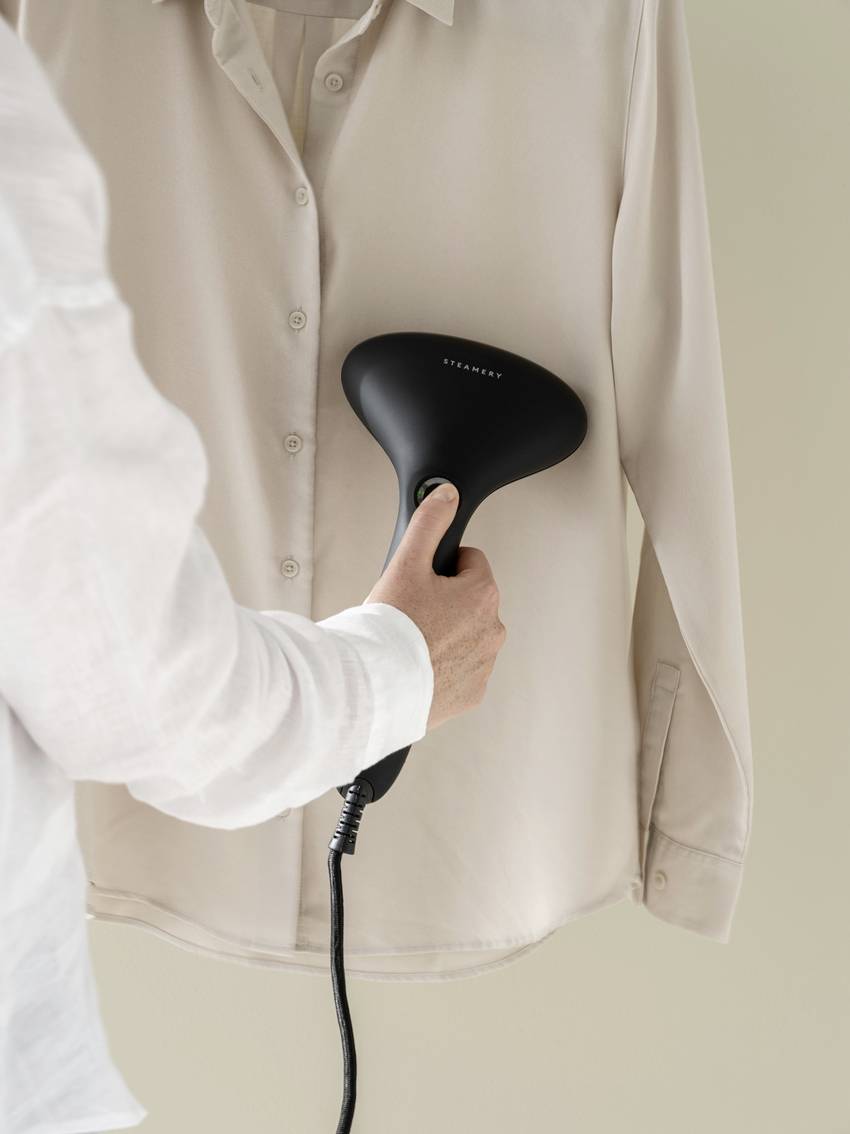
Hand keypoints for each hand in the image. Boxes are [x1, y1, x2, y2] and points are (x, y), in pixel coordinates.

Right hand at [364, 483, 506, 729]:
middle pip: (468, 600)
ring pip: (466, 635)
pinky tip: (418, 666)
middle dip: (444, 601)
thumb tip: (447, 493)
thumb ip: (429, 522)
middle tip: (411, 612)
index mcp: (482, 594)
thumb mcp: (406, 563)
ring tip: (411, 641)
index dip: (440, 566)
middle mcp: (493, 630)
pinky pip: (461, 670)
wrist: (376, 687)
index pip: (470, 561)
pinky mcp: (472, 693)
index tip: (420, 581)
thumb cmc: (390, 628)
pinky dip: (444, 666)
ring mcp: (485, 664)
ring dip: (446, 634)